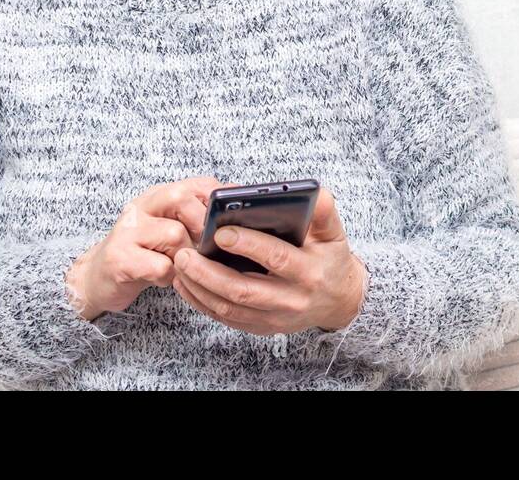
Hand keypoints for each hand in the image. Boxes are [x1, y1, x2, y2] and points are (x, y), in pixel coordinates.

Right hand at [65, 176, 227, 321]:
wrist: (97, 277)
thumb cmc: (144, 254)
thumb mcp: (170, 230)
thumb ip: (196, 221)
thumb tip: (239, 223)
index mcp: (158, 196)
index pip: (197, 183)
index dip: (219, 199)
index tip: (236, 216)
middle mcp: (141, 207)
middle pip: (181, 198)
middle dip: (203, 224)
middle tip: (208, 247)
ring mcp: (128, 231)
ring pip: (174, 234)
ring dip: (186, 256)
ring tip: (181, 266)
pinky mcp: (119, 259)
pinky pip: (159, 265)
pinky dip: (168, 276)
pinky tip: (162, 279)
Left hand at [171, 185, 368, 335]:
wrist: (338, 300)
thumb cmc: (330, 259)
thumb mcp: (334, 233)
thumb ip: (324, 211)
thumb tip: (312, 191)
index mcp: (310, 272)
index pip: (276, 258)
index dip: (248, 245)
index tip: (220, 231)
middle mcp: (291, 299)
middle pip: (244, 290)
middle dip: (209, 272)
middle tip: (185, 253)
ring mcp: (274, 318)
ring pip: (228, 307)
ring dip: (199, 287)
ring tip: (180, 264)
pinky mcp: (260, 328)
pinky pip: (224, 318)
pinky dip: (201, 302)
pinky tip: (185, 283)